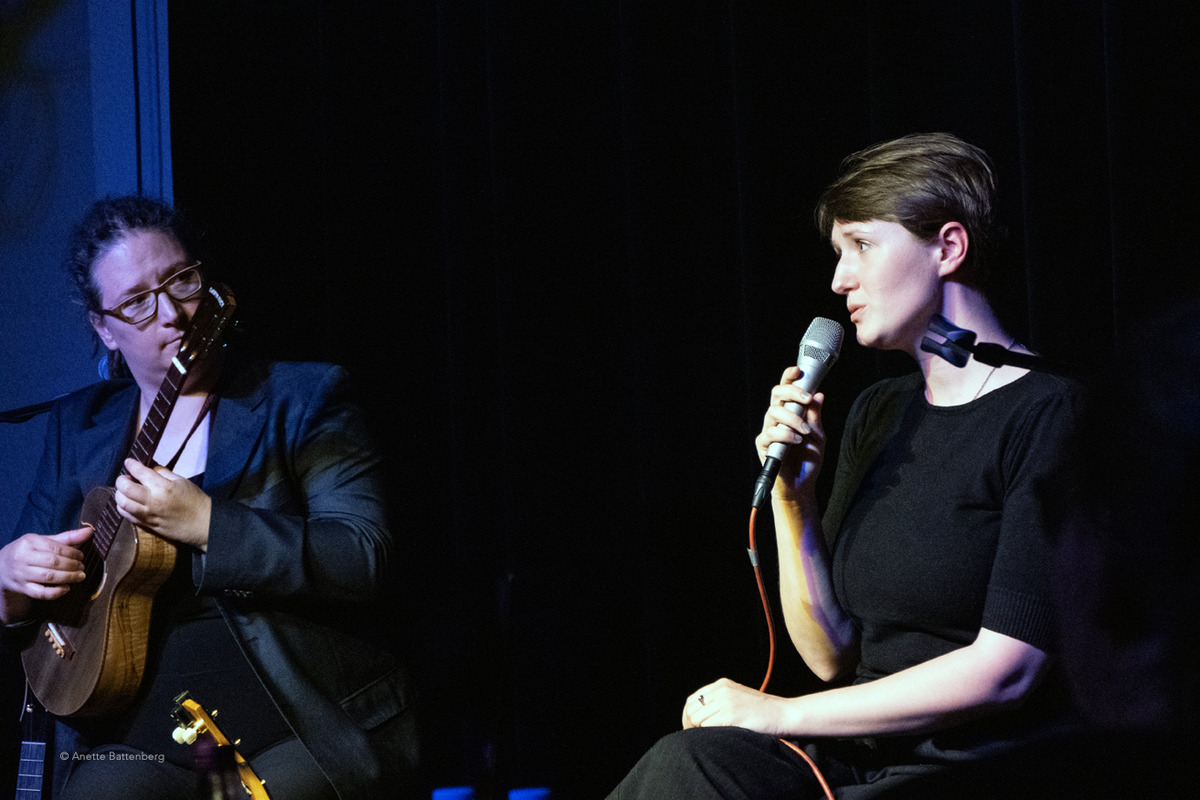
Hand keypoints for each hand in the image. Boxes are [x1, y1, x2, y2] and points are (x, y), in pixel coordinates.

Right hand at [0, 527, 90, 622]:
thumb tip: (89, 531)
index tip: (82, 556)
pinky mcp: (22, 588)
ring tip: (80, 576)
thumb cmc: (28, 551)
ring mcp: (21, 574)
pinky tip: (66, 588)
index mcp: (29, 542)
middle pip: (52, 563)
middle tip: (82, 567)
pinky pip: (40, 593)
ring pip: (48, 577)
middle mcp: (23, 558)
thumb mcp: (43, 540)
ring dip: (68, 577)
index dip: (72, 553)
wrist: (2, 567)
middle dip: (72, 566)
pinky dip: (56, 592)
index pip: (55, 548)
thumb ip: (67, 537)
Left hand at [115, 458, 211, 549]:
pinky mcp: (147, 525)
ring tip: (126, 491)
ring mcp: (147, 514)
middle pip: (124, 488)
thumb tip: (150, 469)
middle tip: (126, 478)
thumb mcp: (182, 481)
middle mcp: (151, 501)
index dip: (131, 464)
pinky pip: (127, 516)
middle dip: (121, 480)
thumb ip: (163, 473)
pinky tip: (129, 503)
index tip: (129, 462)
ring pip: (122, 503)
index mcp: (162, 487)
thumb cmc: (195, 500)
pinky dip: (123, 507)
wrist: (202, 523)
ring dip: (120, 494)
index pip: (139, 472)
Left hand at [682, 678, 794, 736]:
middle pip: (691, 709)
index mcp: (722, 684)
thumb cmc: (762, 711)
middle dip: (690, 725)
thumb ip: (720, 701)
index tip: (691, 728)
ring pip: (697, 719)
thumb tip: (698, 717)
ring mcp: (726, 702)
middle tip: (696, 737)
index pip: (692, 700)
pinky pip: (707, 726)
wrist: (783, 714)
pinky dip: (707, 734)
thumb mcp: (738, 697)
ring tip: (707, 738)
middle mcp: (721, 690)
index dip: (688, 716)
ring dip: (698, 731)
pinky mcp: (731, 715)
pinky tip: (716, 738)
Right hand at [755, 366, 826, 496]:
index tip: (799, 370)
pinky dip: (785, 435)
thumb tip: (819, 394)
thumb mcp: (818, 434)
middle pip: (776, 393)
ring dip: (793, 419)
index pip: (786, 389)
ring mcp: (768, 430)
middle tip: (807, 398)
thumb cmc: (809, 459)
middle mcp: (777, 418)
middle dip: (792, 392)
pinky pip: (770, 433)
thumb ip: (815, 415)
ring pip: (774, 412)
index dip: (790, 377)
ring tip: (805, 432)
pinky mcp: (763, 444)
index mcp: (790, 412)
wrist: (801, 485)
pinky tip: (796, 441)